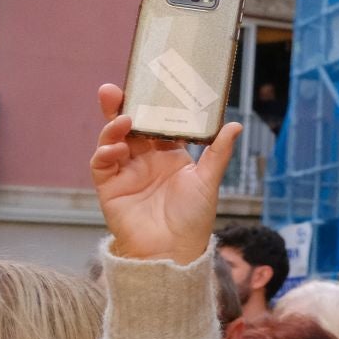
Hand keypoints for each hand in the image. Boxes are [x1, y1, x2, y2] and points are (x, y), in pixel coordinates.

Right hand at [90, 84, 240, 264]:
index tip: (150, 87)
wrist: (172, 251)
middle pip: (130, 127)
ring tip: (123, 121)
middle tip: (113, 89)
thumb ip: (218, 153)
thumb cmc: (193, 218)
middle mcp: (146, 160)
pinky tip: (115, 148)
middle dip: (121, 108)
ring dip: (113, 128)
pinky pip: (102, 164)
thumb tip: (235, 125)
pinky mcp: (110, 187)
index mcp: (170, 155)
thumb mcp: (208, 181)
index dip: (152, 107)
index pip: (157, 124)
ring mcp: (126, 172)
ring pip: (112, 141)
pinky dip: (105, 153)